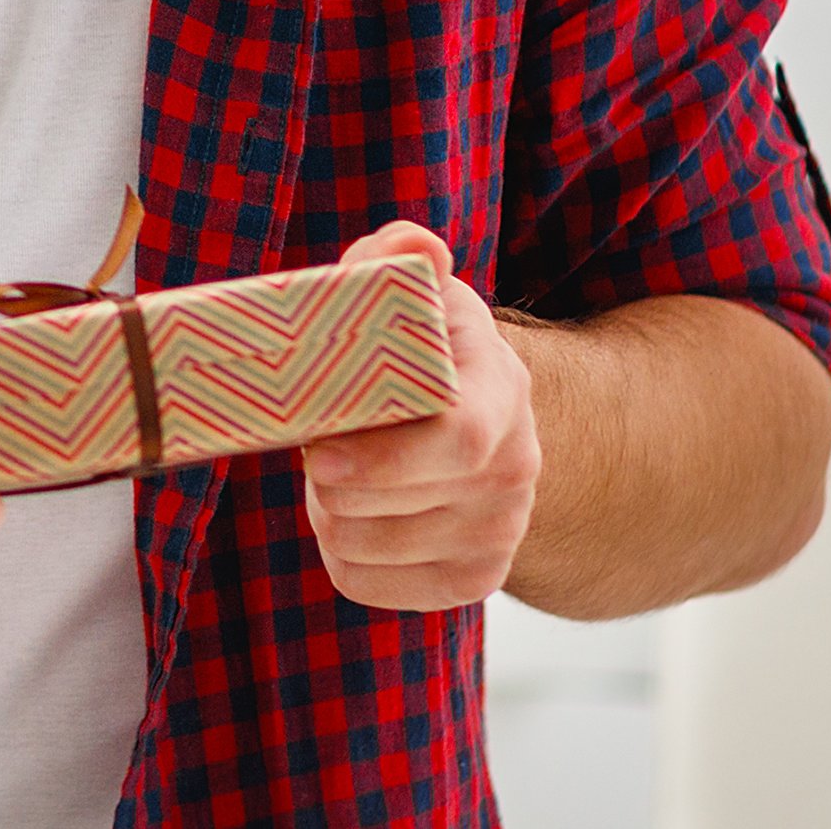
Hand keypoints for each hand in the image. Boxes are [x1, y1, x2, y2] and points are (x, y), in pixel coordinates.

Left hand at [300, 222, 538, 611]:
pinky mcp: (472, 581)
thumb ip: (399, 256)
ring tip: (336, 474)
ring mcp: (501, 533)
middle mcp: (516, 468)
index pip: (463, 442)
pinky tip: (353, 513)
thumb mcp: (411, 289)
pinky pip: (367, 584)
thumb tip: (417, 246)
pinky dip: (340, 555)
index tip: (316, 455)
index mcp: (502, 391)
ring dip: (328, 514)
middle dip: (329, 481)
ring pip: (367, 547)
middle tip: (315, 445)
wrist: (470, 417)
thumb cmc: (417, 344)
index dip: (383, 460)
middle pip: (394, 505)